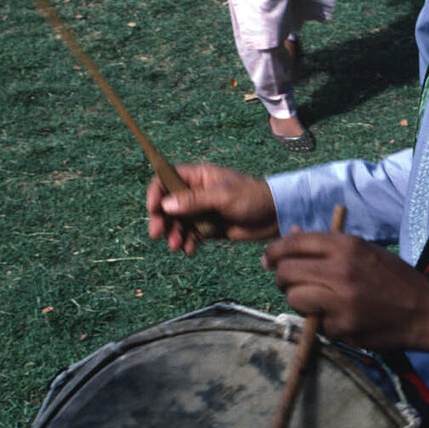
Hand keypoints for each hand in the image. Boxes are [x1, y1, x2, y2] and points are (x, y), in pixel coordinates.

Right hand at [147, 162, 277, 254]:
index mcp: (198, 176)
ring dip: (173, 234)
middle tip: (158, 234)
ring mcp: (201, 211)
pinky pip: (190, 235)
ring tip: (177, 247)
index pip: (167, 178)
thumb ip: (195, 200)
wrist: (275, 216)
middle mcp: (196, 192)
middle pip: (167, 204)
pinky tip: (190, 251)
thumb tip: (166, 205)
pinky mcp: (208, 228)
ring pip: (177, 222)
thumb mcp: (223, 196)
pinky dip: (187, 243)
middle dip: (161, 219)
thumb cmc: (252, 197)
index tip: (153, 209)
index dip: (156, 192)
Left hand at [263, 229, 428, 355]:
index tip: (269, 259)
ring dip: (299, 300)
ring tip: (316, 299)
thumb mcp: (363, 250)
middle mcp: (341, 271)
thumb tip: (289, 234)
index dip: (275, 251)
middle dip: (282, 278)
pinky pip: (315, 322)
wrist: (423, 311)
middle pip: (286, 273)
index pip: (294, 244)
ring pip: (294, 299)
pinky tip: (339, 315)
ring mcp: (340, 302)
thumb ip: (326, 244)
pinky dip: (321, 320)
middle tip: (289, 282)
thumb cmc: (392, 277)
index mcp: (347, 246)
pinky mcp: (342, 328)